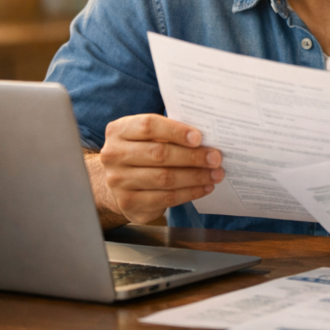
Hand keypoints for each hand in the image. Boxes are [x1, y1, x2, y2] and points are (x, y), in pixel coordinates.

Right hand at [99, 114, 223, 224]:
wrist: (118, 181)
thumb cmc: (142, 151)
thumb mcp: (148, 136)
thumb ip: (170, 133)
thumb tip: (207, 139)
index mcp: (119, 130)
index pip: (148, 126)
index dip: (176, 131)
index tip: (199, 137)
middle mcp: (114, 155)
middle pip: (159, 154)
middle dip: (193, 156)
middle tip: (216, 158)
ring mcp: (118, 181)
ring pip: (165, 178)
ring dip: (196, 176)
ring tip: (216, 174)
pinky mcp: (128, 203)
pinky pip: (165, 198)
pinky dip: (190, 192)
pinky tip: (204, 187)